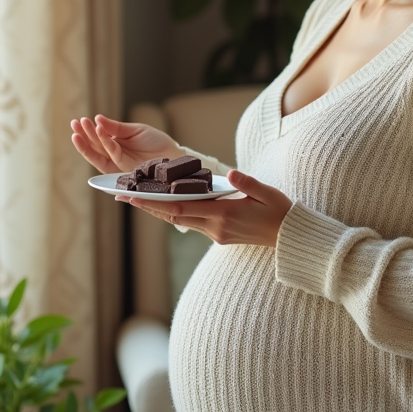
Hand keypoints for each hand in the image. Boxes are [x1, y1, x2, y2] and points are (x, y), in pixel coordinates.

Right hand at [70, 115, 183, 173]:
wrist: (174, 154)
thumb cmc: (156, 142)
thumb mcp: (135, 130)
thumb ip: (116, 127)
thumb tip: (98, 119)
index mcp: (115, 145)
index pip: (97, 139)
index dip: (87, 131)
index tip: (78, 120)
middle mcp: (115, 156)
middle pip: (94, 148)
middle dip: (83, 136)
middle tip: (73, 123)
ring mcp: (119, 164)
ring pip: (99, 155)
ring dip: (88, 143)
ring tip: (78, 131)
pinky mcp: (126, 170)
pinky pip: (113, 156)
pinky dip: (106, 143)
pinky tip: (99, 131)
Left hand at [117, 169, 292, 247]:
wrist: (290, 238)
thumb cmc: (280, 211)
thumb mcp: (267, 193)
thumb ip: (246, 183)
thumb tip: (228, 173)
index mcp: (224, 215)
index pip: (181, 208)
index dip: (155, 202)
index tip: (133, 195)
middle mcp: (215, 227)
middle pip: (173, 216)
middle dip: (147, 206)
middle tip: (122, 196)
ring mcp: (216, 234)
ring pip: (180, 221)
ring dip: (158, 210)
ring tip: (135, 199)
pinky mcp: (219, 236)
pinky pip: (191, 223)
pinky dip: (175, 213)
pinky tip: (164, 205)